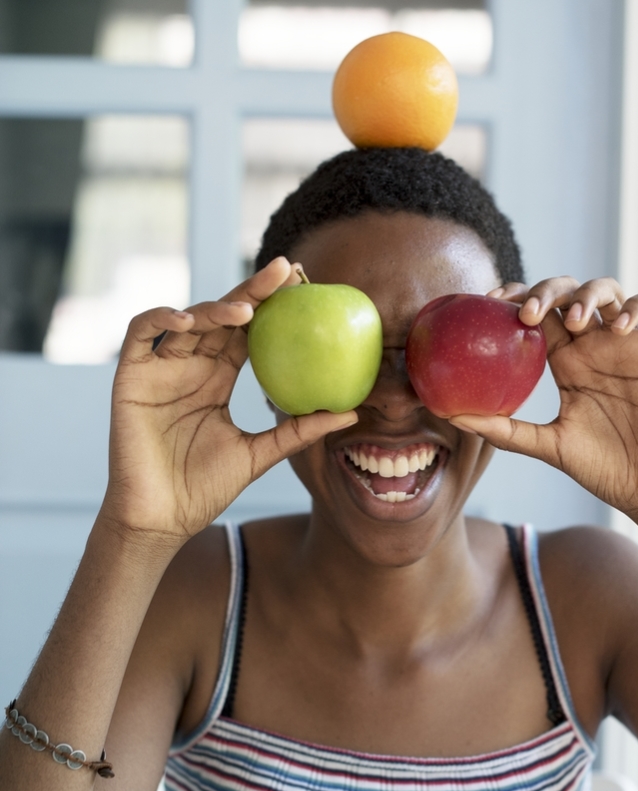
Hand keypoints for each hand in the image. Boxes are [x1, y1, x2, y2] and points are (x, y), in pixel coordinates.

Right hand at [102, 258, 356, 540]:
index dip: (269, 306)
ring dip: (214, 308)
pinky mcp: (131, 377)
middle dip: (250, 291)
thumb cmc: (206, 488)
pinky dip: (161, 318)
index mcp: (217, 379)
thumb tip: (352, 412)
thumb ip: (299, 430)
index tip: (301, 285)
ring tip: (246, 311)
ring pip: (185, 320)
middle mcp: (189, 367)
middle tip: (283, 270)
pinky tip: (188, 322)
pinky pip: (139, 333)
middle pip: (220, 316)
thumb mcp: (261, 454)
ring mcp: (159, 370)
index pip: (245, 332)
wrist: (162, 519)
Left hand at [458, 277, 637, 525]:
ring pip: (606, 290)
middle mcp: (594, 345)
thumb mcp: (547, 446)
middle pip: (566, 293)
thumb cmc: (602, 468)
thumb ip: (504, 429)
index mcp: (567, 362)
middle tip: (528, 313)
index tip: (488, 302)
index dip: (514, 297)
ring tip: (574, 321)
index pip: (537, 314)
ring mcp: (629, 343)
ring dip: (586, 295)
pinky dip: (635, 306)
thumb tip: (450, 415)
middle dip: (545, 291)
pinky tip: (618, 327)